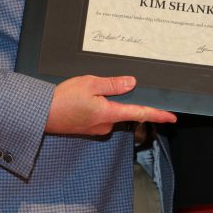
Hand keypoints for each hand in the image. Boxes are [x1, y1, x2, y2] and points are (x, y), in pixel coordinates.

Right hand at [45, 75, 176, 135]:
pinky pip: (100, 115)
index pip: (140, 114)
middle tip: (101, 87)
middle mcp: (105, 125)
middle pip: (123, 110)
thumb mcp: (90, 83)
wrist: (41, 114)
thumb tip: (132, 83)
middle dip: (118, 98)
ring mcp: (96, 128)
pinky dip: (97, 106)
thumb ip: (113, 84)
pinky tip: (83, 99)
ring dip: (105, 101)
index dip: (158, 114)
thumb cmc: (63, 99)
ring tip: (85, 91)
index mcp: (109, 114)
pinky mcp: (88, 128)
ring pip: (110, 111)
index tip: (172, 117)